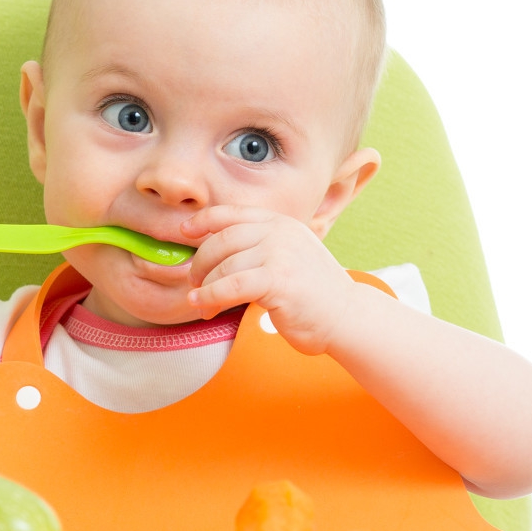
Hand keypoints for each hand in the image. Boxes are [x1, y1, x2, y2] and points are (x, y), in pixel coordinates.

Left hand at [181, 206, 357, 355]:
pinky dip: (210, 296)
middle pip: (221, 240)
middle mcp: (279, 232)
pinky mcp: (278, 280)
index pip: (233, 213)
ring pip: (223, 266)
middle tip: (193, 284)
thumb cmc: (313, 295)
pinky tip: (203, 306)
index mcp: (281, 223)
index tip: (184, 231)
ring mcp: (279, 253)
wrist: (347, 317)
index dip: (204, 220)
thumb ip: (260, 249)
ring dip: (205, 288)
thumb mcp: (288, 258)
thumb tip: (214, 257)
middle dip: (200, 263)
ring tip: (201, 305)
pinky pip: (230, 286)